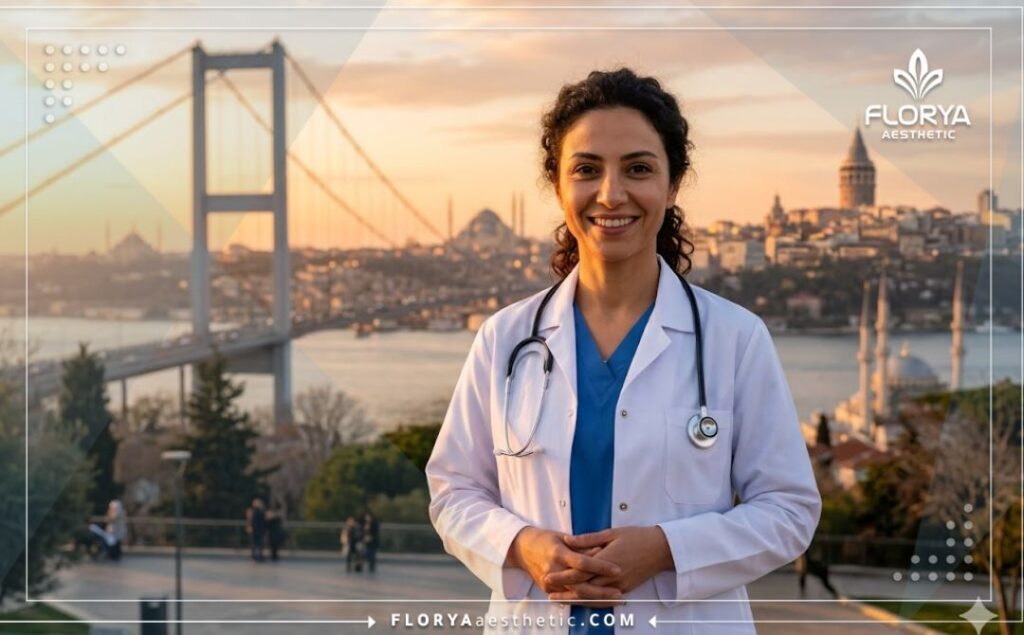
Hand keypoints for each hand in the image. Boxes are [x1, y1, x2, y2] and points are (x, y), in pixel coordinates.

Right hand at [507, 526, 623, 606]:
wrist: (521, 548)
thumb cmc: (544, 539)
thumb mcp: (562, 536)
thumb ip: (581, 545)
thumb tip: (601, 550)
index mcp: (558, 553)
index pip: (583, 563)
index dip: (601, 567)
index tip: (617, 569)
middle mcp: (553, 570)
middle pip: (581, 585)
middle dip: (602, 591)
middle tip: (619, 593)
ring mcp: (549, 582)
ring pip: (576, 594)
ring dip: (596, 598)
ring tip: (613, 599)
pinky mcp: (547, 589)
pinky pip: (568, 597)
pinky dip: (584, 600)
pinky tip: (598, 601)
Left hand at [546, 526, 672, 599]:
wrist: (661, 549)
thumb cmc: (637, 537)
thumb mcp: (611, 533)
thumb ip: (588, 539)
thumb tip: (568, 539)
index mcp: (606, 560)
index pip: (579, 572)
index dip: (562, 576)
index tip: (548, 577)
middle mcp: (611, 577)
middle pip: (583, 588)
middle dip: (564, 590)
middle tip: (548, 590)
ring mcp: (618, 586)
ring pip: (592, 597)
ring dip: (575, 599)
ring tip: (559, 599)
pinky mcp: (624, 590)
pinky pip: (604, 599)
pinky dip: (590, 601)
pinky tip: (581, 601)